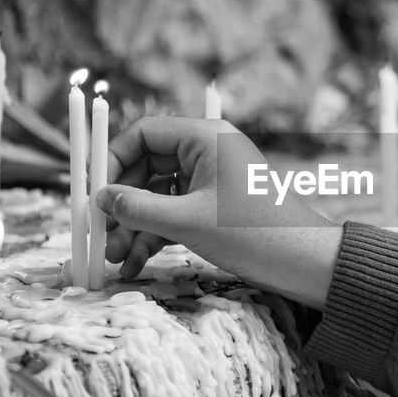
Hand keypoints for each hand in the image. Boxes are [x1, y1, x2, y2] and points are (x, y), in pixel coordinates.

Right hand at [94, 117, 341, 306]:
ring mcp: (211, 180)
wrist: (305, 263)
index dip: (113, 160)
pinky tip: (134, 264)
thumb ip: (138, 208)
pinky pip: (175, 214)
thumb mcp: (187, 221)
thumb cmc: (252, 232)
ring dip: (134, 227)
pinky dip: (155, 236)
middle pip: (147, 168)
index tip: (92, 192)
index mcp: (206, 137)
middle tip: (99, 235)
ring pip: (158, 196)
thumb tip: (100, 199)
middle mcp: (208, 152)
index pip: (145, 133)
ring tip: (115, 260)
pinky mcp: (215, 207)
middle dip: (122, 204)